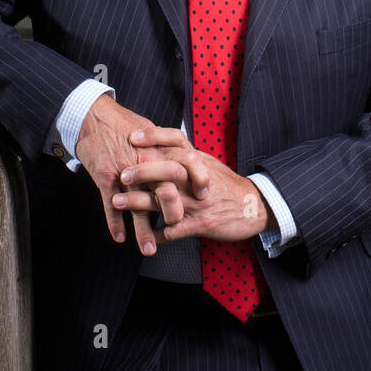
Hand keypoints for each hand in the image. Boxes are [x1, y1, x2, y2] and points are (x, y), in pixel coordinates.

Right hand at [75, 97, 209, 255]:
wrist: (93, 117)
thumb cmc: (123, 123)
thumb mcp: (152, 130)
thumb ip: (169, 147)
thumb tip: (186, 156)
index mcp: (160, 149)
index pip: (186, 166)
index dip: (197, 181)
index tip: (203, 196)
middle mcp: (146, 162)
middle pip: (164, 192)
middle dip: (173, 213)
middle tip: (178, 228)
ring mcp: (125, 172)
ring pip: (137, 206)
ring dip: (143, 230)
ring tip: (149, 249)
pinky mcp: (105, 177)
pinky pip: (111, 205)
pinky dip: (115, 223)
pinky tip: (119, 237)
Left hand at [111, 126, 274, 243]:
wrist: (252, 208)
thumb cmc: (226, 185)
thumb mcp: (208, 163)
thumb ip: (186, 154)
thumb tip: (162, 141)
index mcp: (197, 161)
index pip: (176, 141)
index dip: (154, 137)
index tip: (133, 137)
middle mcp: (195, 179)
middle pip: (167, 169)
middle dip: (142, 172)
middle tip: (122, 174)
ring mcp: (197, 202)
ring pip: (164, 200)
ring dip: (138, 202)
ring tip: (117, 202)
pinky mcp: (200, 224)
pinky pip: (173, 230)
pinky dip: (156, 232)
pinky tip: (141, 233)